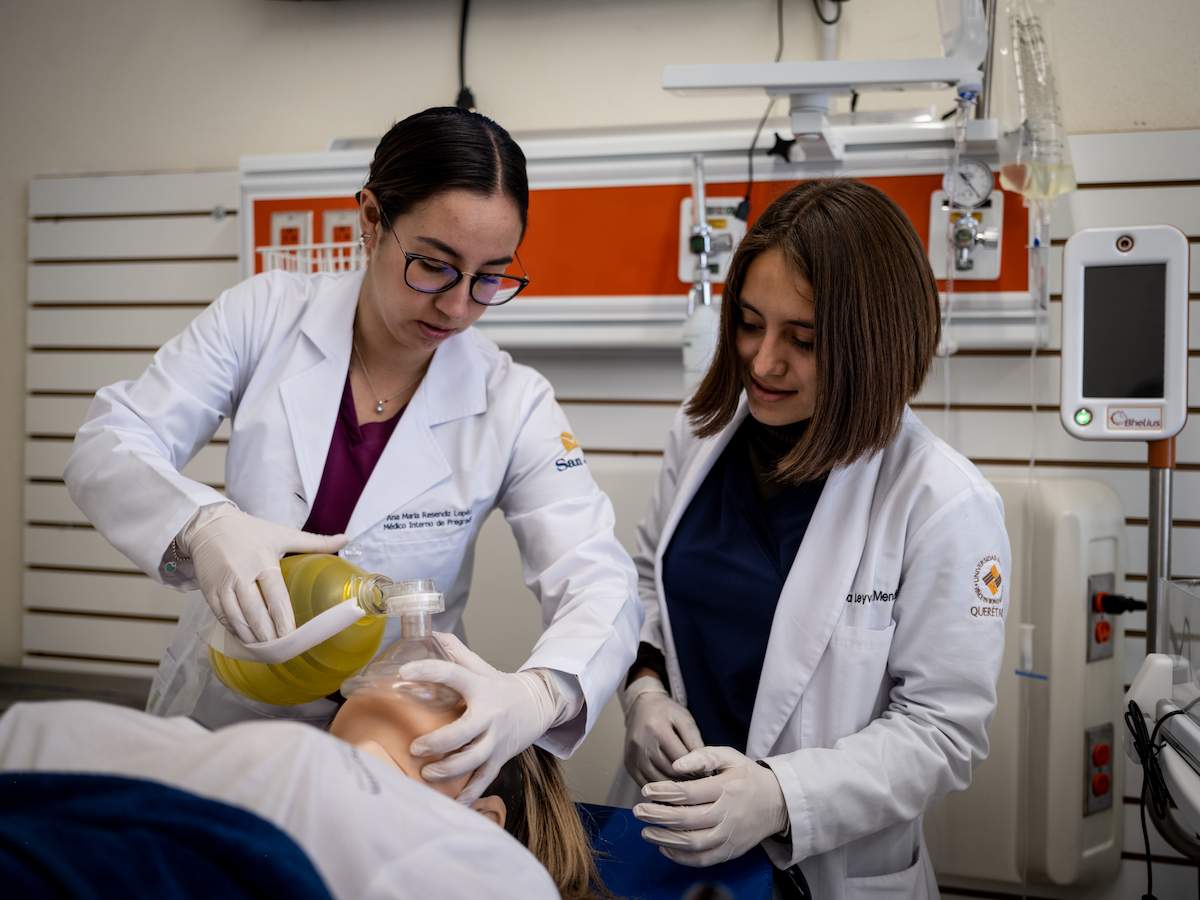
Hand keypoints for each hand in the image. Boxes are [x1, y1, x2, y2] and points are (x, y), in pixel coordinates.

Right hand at [180, 504, 346, 643]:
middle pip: (256, 612)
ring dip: (252, 636)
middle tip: (281, 649)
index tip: (292, 635)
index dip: (283, 618)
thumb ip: (314, 541)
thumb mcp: (283, 534)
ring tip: (266, 649)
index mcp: (262, 561)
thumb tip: (345, 539)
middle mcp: (241, 575)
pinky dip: (235, 630)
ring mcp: (223, 585)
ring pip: (237, 618)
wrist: (209, 525)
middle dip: (268, 634)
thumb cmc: (251, 531)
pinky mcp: (209, 592)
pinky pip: (222, 617)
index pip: (275, 596)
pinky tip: (247, 639)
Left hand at [400, 633, 564, 803]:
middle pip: (465, 732)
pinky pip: (485, 779)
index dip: (428, 671)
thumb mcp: (482, 667)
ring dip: (450, 769)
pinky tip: (454, 803)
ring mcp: (496, 739)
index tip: (404, 673)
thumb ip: (457, 653)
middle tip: (415, 747)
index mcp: (480, 688)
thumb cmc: (502, 687)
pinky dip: (471, 794)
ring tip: (427, 773)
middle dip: (439, 742)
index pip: (452, 674)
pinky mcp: (501, 758)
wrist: (539, 705)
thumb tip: (432, 632)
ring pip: (474, 760)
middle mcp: (490, 715)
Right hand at [621, 676, 703, 785]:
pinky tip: (671, 786)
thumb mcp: (684, 719)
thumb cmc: (667, 713)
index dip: (696, 768)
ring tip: (687, 786)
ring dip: (674, 787)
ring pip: (657, 781)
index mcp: (657, 729)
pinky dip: (659, 789)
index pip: (680, 758)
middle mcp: (641, 743)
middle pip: (668, 771)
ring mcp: (632, 756)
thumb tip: (706, 768)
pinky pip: (645, 784)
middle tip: (699, 783)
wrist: (641, 707)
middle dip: (687, 779)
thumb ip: (695, 741)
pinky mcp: (628, 764)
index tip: (707, 774)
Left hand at [633, 746, 788, 866]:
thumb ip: (702, 756)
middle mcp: (728, 813)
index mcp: (726, 787)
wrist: (778, 802)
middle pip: (687, 819)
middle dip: (658, 816)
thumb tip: (676, 764)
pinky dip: (681, 857)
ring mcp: (730, 835)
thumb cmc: (747, 776)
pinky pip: (703, 859)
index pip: (689, 793)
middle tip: (638, 811)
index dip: (664, 792)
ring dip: (665, 839)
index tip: (646, 791)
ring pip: (693, 843)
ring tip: (646, 831)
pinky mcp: (730, 851)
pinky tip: (664, 848)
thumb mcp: (729, 756)